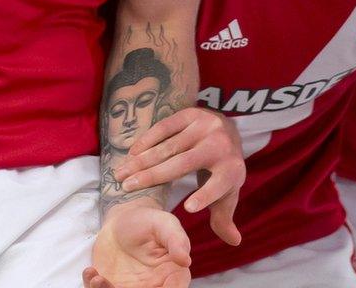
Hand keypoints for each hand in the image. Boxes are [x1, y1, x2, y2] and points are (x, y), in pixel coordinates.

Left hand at [90, 200, 191, 287]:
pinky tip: (91, 273)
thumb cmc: (149, 221)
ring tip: (98, 279)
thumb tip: (185, 260)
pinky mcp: (112, 284)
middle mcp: (153, 285)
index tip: (153, 286)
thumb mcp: (164, 224)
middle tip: (115, 285)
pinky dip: (93, 287)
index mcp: (172, 274)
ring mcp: (132, 287)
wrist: (122, 220)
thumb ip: (176, 240)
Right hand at [115, 106, 246, 244]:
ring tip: (121, 173)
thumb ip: (224, 218)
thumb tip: (234, 242)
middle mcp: (220, 147)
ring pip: (168, 146)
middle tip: (126, 187)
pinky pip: (165, 127)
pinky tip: (131, 153)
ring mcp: (205, 128)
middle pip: (183, 164)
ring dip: (141, 161)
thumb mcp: (227, 194)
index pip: (218, 185)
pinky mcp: (191, 114)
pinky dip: (146, 140)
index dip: (205, 196)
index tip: (188, 209)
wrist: (228, 128)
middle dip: (152, 176)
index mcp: (231, 170)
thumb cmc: (222, 170)